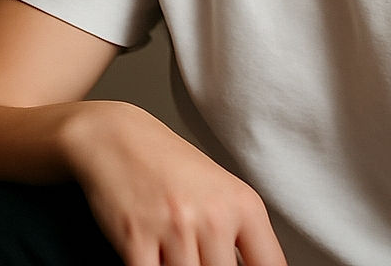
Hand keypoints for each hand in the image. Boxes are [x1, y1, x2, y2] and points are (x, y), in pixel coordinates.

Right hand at [59, 101, 287, 265]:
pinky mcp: (137, 240)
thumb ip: (237, 236)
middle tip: (199, 259)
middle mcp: (214, 216)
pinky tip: (154, 259)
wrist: (119, 137)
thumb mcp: (220, 192)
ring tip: (173, 256)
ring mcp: (176, 229)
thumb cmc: (169, 165)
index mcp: (243, 205)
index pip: (271, 265)